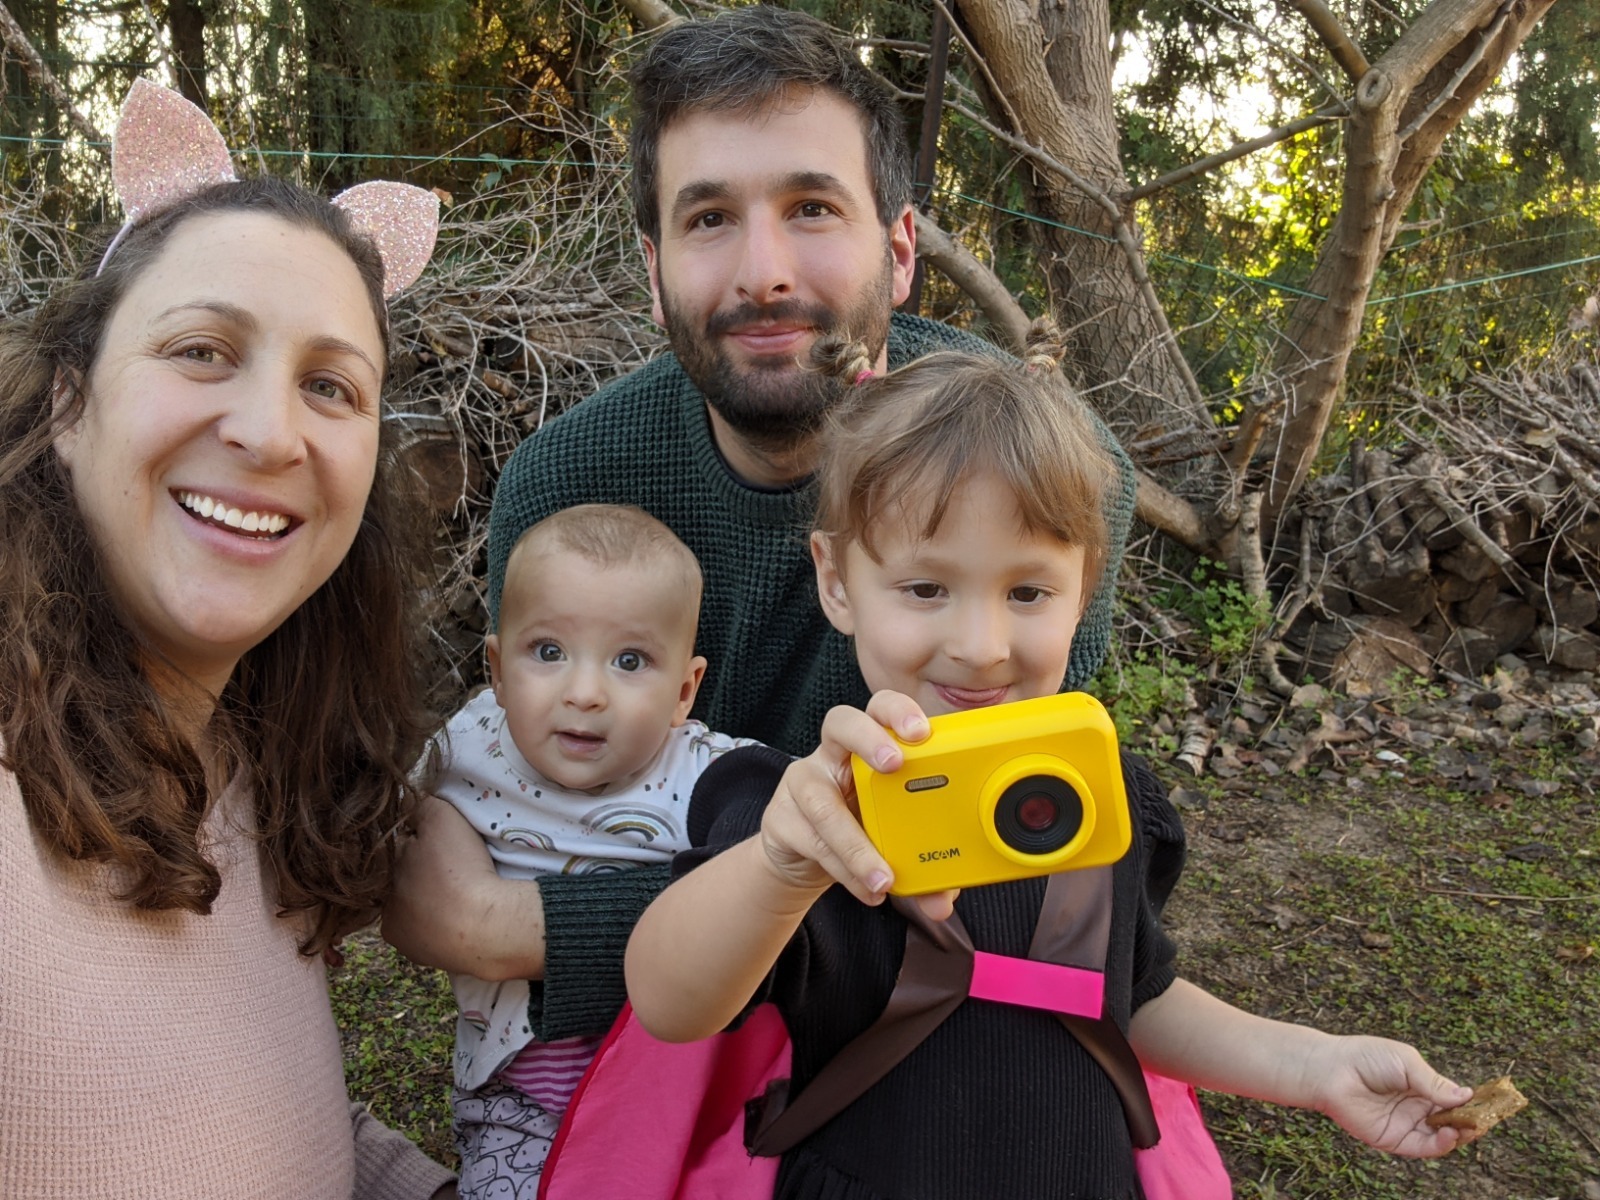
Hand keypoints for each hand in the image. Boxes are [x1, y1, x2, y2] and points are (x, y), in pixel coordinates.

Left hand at [381, 794, 545, 977]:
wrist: (482, 928)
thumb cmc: (460, 870)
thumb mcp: (442, 819)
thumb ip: (420, 805)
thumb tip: (407, 801)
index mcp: (384, 865)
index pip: (399, 843)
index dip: (422, 839)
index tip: (445, 843)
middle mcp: (381, 898)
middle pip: (403, 875)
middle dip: (420, 870)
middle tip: (452, 868)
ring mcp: (396, 930)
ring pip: (411, 906)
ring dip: (426, 899)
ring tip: (456, 895)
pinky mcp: (413, 954)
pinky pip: (422, 933)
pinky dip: (434, 925)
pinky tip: (453, 918)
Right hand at [758, 691, 958, 920]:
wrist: (803, 857)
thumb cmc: (859, 830)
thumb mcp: (894, 835)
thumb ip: (922, 862)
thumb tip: (944, 901)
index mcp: (867, 745)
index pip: (879, 708)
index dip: (898, 712)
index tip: (923, 731)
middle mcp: (832, 755)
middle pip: (841, 723)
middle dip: (869, 738)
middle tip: (895, 763)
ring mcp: (802, 783)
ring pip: (823, 801)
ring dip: (857, 844)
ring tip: (885, 877)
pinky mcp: (781, 819)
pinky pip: (813, 842)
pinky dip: (845, 870)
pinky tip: (866, 889)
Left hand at [1305, 1035, 1472, 1157]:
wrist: (1331, 1071)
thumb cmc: (1366, 1058)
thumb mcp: (1405, 1062)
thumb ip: (1433, 1082)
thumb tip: (1467, 1096)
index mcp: (1420, 1085)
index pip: (1453, 1098)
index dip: (1471, 1102)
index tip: (1491, 1103)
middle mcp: (1416, 1107)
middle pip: (1452, 1120)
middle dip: (1471, 1121)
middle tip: (1486, 1119)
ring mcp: (1406, 1124)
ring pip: (1442, 1136)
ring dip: (1459, 1134)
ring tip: (1469, 1126)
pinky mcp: (1394, 1139)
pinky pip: (1423, 1147)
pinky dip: (1441, 1144)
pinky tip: (1449, 1133)